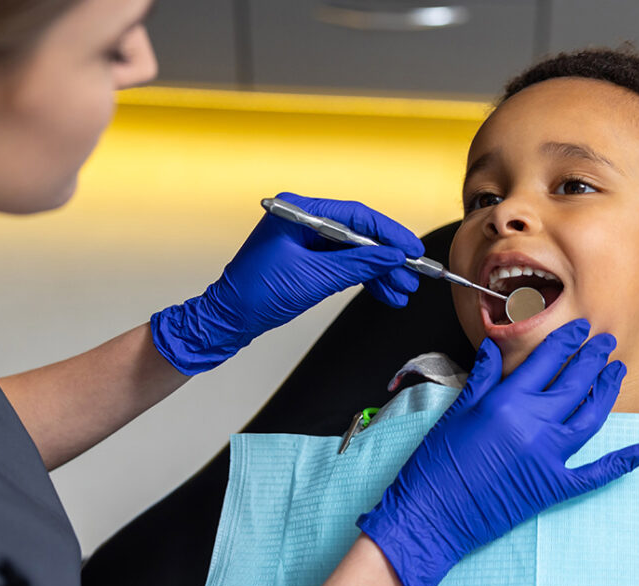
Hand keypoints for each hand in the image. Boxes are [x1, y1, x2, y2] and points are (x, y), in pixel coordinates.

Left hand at [150, 192, 423, 374]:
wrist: (226, 320)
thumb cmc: (256, 295)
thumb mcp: (314, 279)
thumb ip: (357, 265)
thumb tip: (391, 256)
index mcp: (298, 212)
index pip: (355, 215)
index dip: (389, 233)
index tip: (411, 249)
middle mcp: (301, 221)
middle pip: (357, 234)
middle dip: (386, 257)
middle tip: (411, 275)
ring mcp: (303, 242)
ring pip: (353, 252)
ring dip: (378, 272)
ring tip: (401, 291)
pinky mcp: (304, 261)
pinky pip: (341, 265)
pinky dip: (362, 279)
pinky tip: (383, 292)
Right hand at [357, 319, 638, 585]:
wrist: (433, 513)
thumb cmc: (436, 464)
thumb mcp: (455, 413)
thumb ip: (480, 379)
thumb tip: (491, 348)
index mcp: (506, 401)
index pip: (545, 360)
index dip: (566, 340)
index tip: (580, 327)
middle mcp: (534, 423)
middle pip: (575, 382)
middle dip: (594, 357)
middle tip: (606, 341)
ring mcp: (548, 455)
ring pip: (591, 416)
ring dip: (607, 391)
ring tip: (616, 372)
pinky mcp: (554, 485)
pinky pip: (597, 471)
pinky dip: (624, 461)